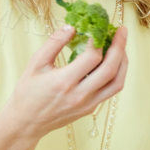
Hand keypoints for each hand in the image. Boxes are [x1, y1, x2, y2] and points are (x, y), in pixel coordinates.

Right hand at [1, 23, 129, 138]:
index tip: (99, 26)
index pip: (92, 58)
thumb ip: (54, 43)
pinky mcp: (91, 108)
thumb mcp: (35, 63)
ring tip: (122, 45)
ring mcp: (88, 104)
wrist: (26, 122)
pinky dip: (116, 74)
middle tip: (122, 30)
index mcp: (64, 82)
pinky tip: (112, 61)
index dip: (98, 40)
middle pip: (110, 69)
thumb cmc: (28, 91)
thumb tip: (72, 26)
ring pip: (117, 82)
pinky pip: (110, 90)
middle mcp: (80, 95)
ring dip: (123, 62)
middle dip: (120, 47)